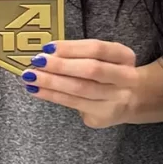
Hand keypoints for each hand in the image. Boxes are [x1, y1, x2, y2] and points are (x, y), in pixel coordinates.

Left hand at [23, 39, 151, 127]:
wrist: (132, 100)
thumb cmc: (108, 72)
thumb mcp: (103, 57)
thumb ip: (80, 53)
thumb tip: (48, 53)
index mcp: (125, 56)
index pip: (97, 49)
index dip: (71, 48)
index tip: (48, 47)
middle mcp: (125, 79)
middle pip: (90, 70)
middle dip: (60, 66)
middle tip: (36, 62)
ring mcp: (115, 100)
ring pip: (80, 90)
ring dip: (51, 83)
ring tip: (30, 77)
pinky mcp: (102, 116)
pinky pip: (73, 105)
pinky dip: (52, 96)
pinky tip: (37, 91)